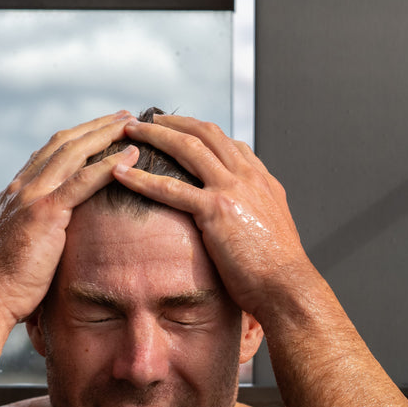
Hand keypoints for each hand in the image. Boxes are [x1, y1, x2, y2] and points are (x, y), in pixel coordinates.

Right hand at [0, 111, 139, 324]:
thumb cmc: (7, 285)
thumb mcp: (22, 247)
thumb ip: (38, 232)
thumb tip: (58, 238)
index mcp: (15, 193)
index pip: (49, 153)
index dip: (76, 138)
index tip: (99, 131)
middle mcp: (21, 187)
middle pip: (63, 143)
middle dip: (95, 127)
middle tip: (124, 116)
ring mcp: (32, 197)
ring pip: (74, 152)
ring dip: (106, 134)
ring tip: (133, 125)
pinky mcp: (45, 212)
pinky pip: (83, 181)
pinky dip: (109, 164)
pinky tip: (131, 155)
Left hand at [115, 114, 310, 316]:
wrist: (288, 288)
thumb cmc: (277, 272)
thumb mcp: (271, 231)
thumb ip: (254, 215)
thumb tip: (238, 221)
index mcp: (261, 181)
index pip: (229, 143)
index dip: (201, 132)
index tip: (180, 129)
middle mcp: (248, 177)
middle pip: (206, 133)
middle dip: (174, 122)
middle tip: (148, 118)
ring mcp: (232, 189)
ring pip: (187, 149)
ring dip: (154, 135)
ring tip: (128, 130)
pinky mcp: (216, 210)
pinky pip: (170, 188)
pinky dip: (141, 178)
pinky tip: (120, 173)